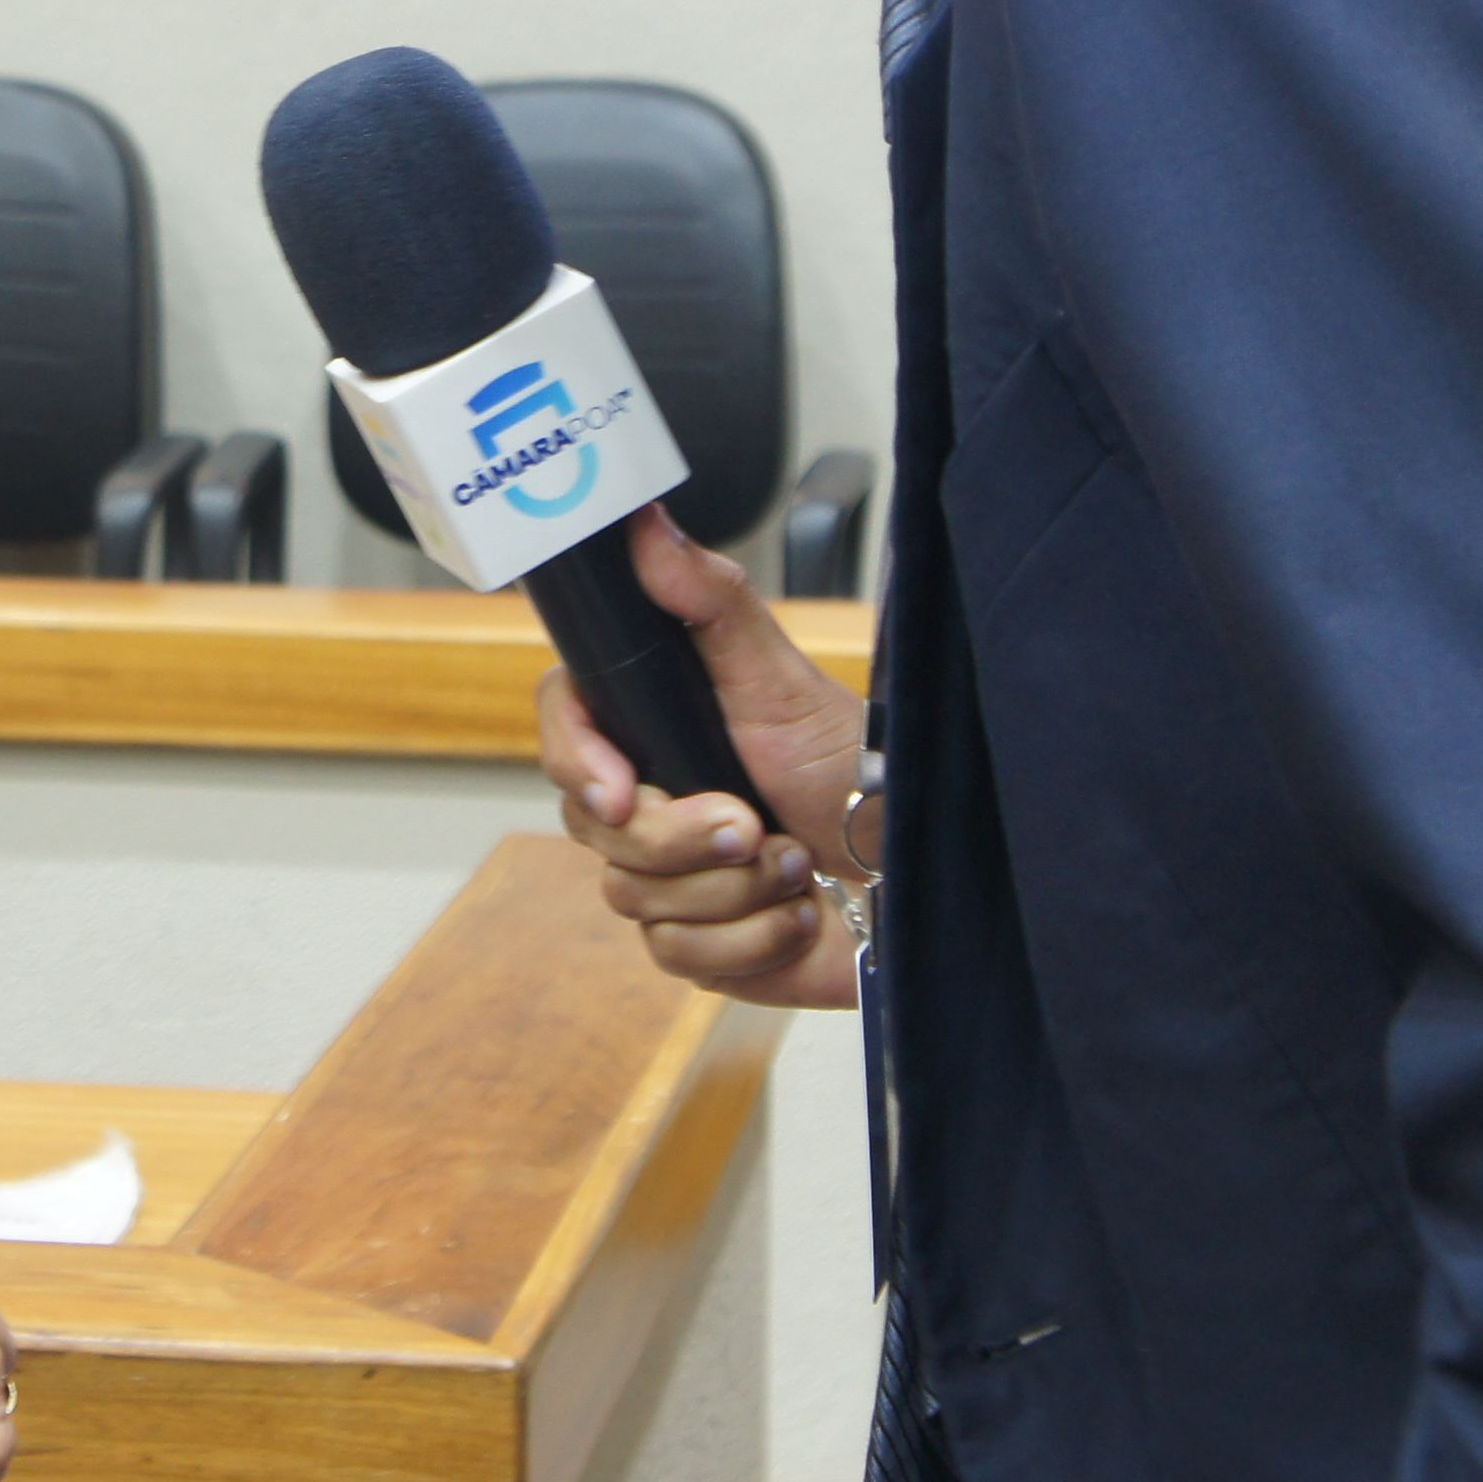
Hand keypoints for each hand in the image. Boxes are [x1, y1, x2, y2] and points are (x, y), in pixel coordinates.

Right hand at [537, 506, 870, 1011]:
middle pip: (596, 830)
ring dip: (733, 887)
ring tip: (795, 861)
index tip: (619, 790)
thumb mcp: (778, 676)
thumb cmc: (851, 768)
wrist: (917, 873)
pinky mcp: (697, 947)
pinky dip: (752, 937)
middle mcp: (648, 803)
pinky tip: (797, 913)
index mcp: (653, 731)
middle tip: (754, 820)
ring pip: (636, 898)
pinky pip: (680, 957)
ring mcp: (668, 880)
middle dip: (683, 835)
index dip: (578, 762)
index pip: (565, 732)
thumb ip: (708, 599)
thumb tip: (646, 524)